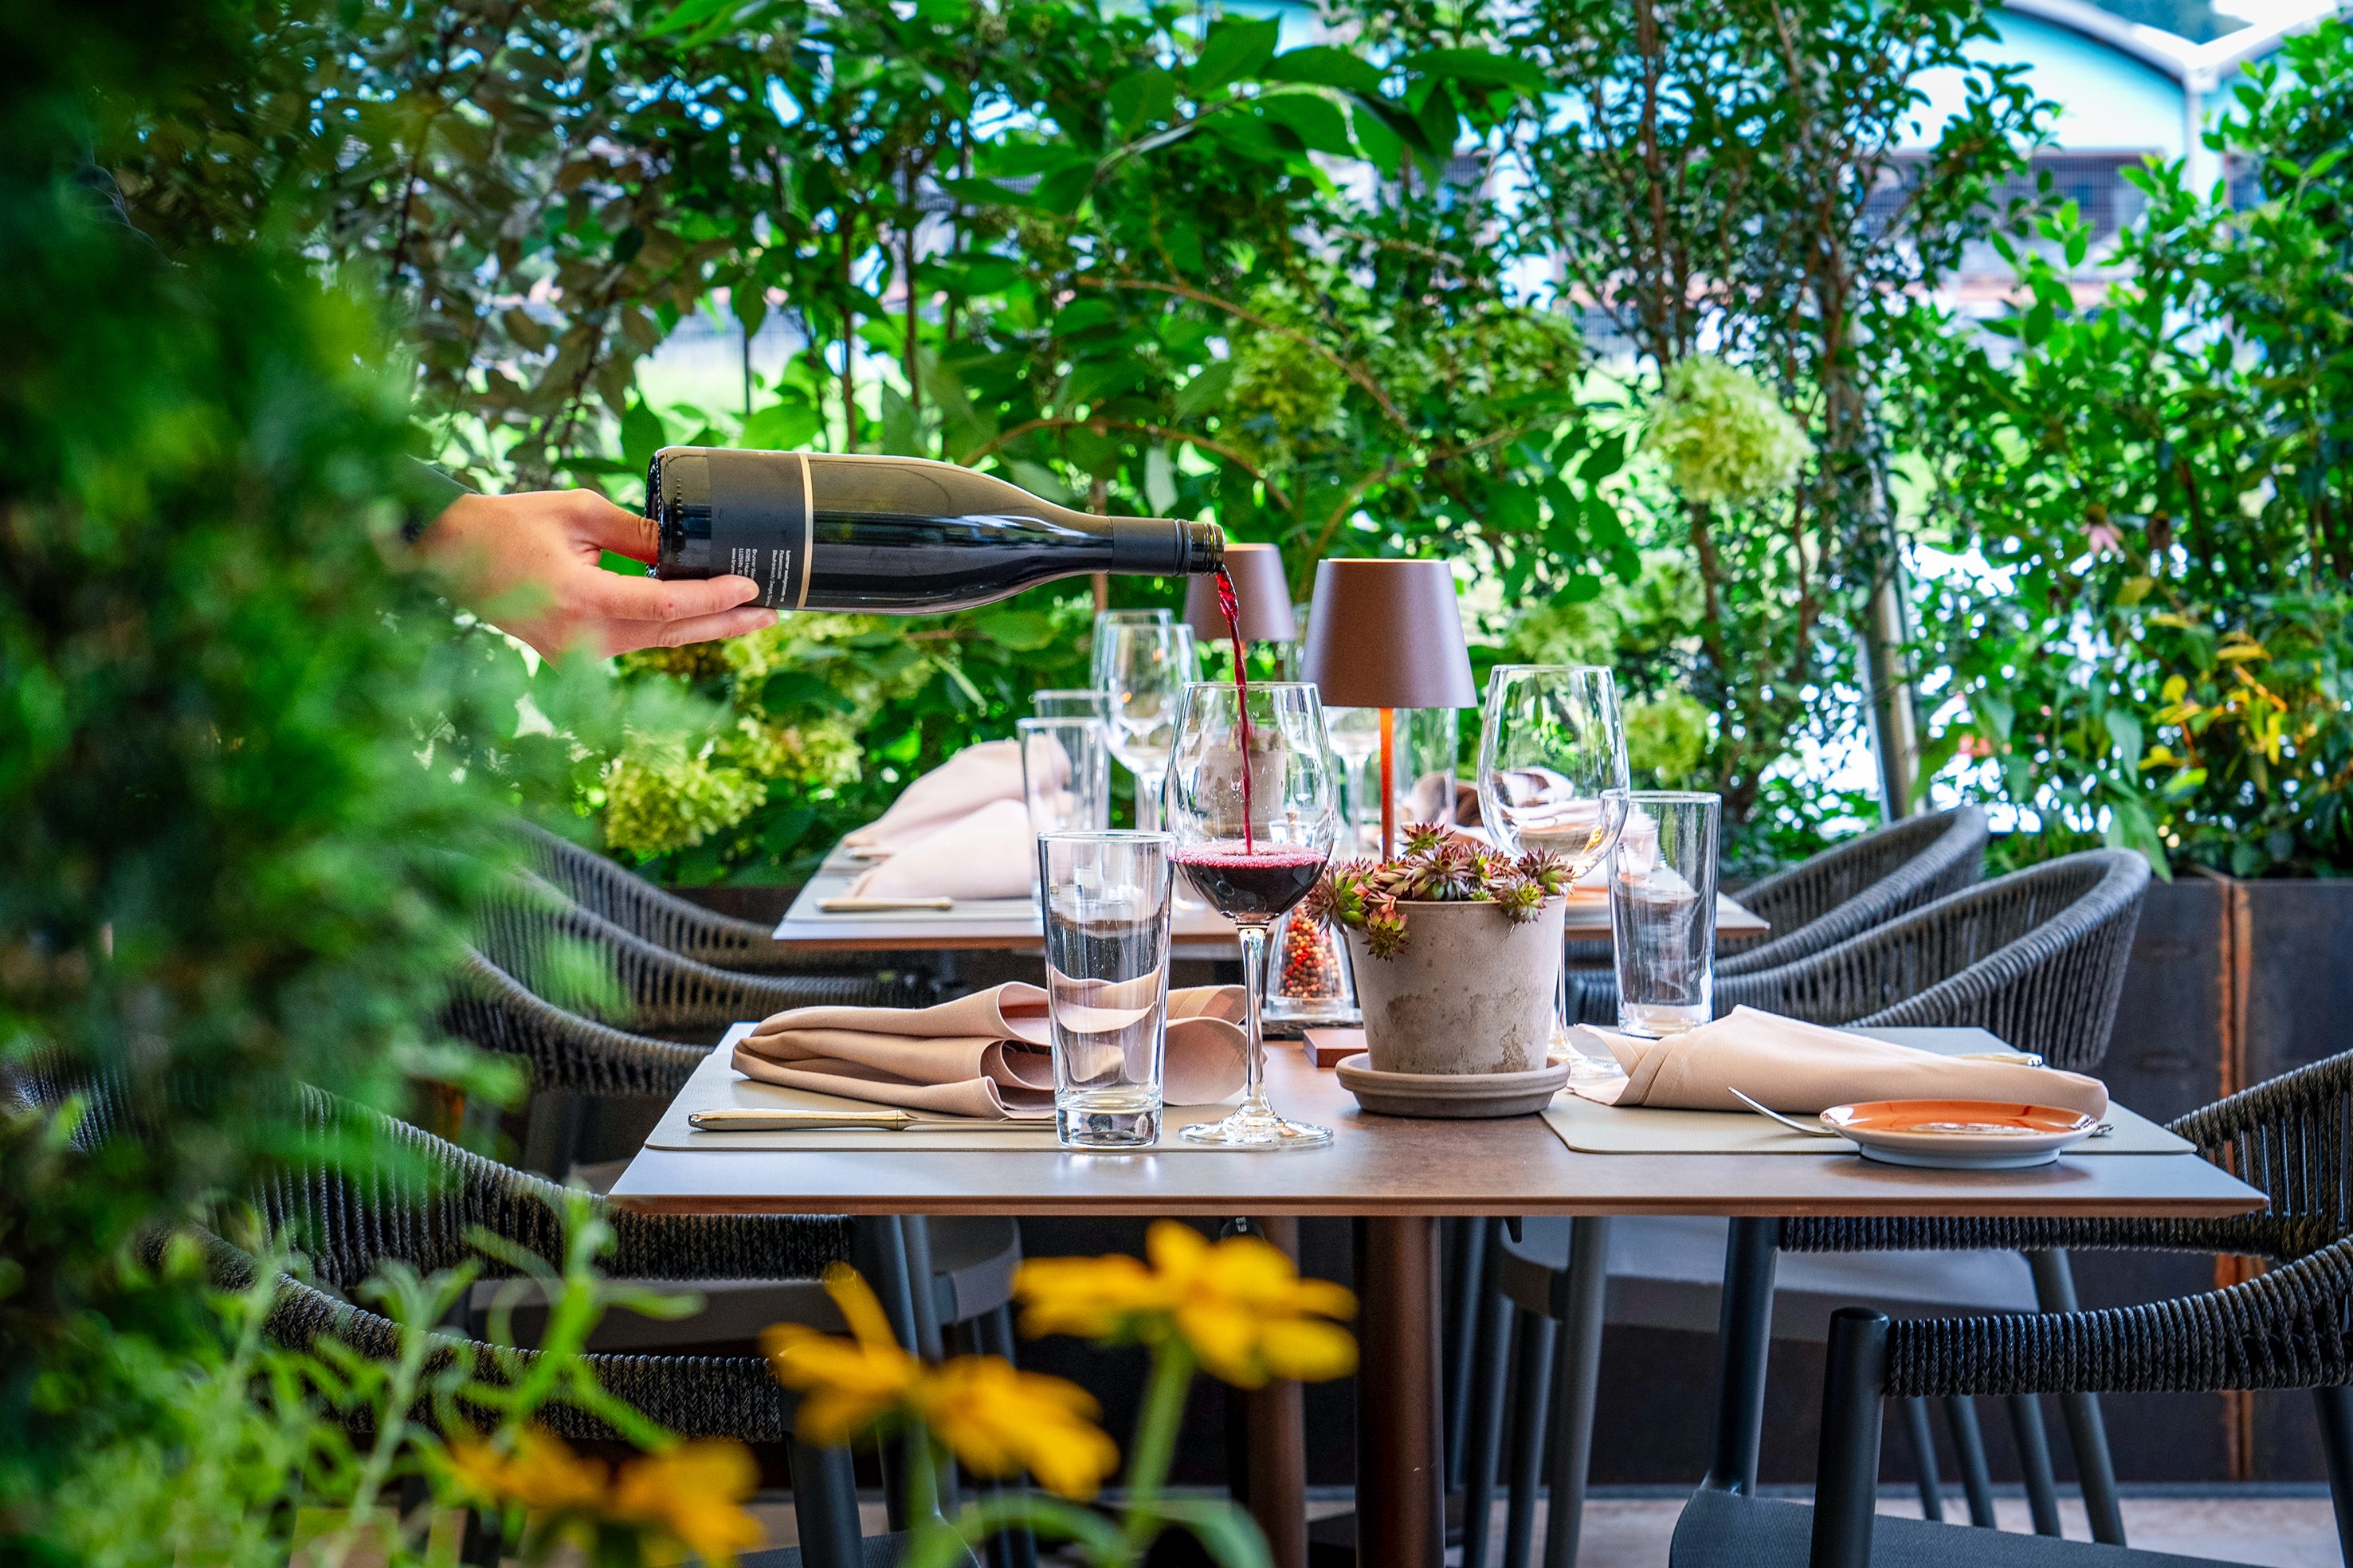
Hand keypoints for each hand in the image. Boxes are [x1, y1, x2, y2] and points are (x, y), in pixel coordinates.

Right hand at [414, 488, 776, 658]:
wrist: (450, 555)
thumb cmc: (510, 525)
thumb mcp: (578, 512)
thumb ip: (636, 531)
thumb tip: (685, 544)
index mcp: (581, 599)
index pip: (664, 605)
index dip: (713, 598)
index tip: (750, 586)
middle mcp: (582, 637)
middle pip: (671, 633)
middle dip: (726, 623)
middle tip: (774, 613)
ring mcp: (577, 652)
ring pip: (656, 641)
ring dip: (703, 628)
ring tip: (752, 616)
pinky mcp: (573, 653)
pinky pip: (633, 641)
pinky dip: (669, 627)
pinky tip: (703, 615)